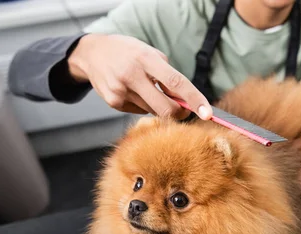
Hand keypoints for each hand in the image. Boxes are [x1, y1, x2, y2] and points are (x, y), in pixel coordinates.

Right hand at [67, 33, 211, 119]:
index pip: (176, 83)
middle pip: (166, 108)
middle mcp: (133, 75)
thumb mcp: (150, 55)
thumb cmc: (129, 53)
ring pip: (153, 111)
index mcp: (146, 59)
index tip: (208, 113)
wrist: (92, 53)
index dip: (194, 100)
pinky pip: (139, 111)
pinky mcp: (113, 102)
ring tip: (145, 87)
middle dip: (180, 113)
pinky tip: (132, 90)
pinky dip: (142, 104)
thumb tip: (186, 101)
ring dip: (158, 104)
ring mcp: (121, 91)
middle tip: (184, 109)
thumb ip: (168, 77)